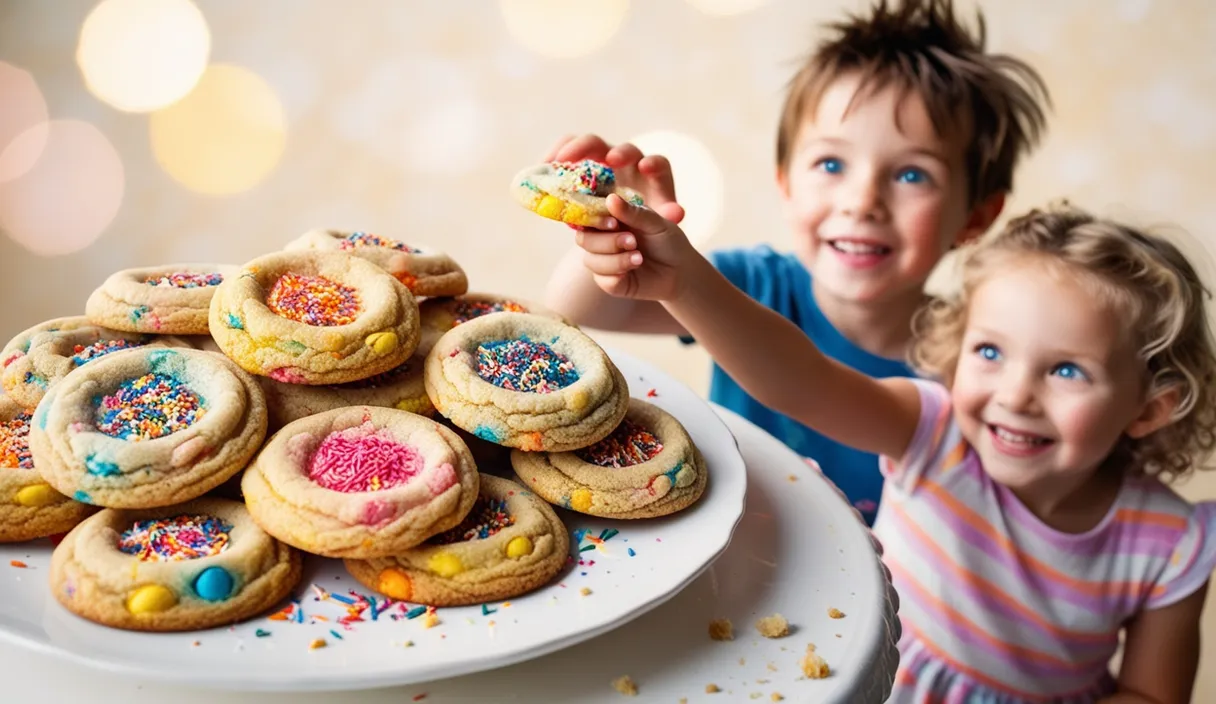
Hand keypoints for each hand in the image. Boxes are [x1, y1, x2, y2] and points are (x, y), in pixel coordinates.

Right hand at [544, 133, 685, 224]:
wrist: (625, 235)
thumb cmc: (647, 230)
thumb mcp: (660, 228)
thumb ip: (664, 219)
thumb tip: (677, 213)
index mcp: (652, 178)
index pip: (658, 164)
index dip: (652, 165)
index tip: (646, 168)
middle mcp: (630, 167)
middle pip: (623, 149)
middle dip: (613, 153)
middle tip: (605, 162)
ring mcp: (604, 166)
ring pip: (591, 145)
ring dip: (575, 149)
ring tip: (557, 162)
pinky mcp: (582, 171)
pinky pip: (568, 155)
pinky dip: (556, 157)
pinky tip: (543, 167)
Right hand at [575, 193, 700, 300]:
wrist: (681, 272)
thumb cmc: (668, 242)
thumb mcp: (655, 223)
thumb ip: (633, 213)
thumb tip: (611, 199)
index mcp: (610, 220)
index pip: (588, 216)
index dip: (593, 219)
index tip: (612, 223)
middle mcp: (603, 240)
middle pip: (584, 239)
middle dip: (607, 241)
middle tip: (632, 241)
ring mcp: (605, 262)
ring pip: (590, 261)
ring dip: (615, 259)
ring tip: (639, 258)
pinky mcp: (610, 282)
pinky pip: (602, 280)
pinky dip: (617, 275)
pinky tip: (633, 270)